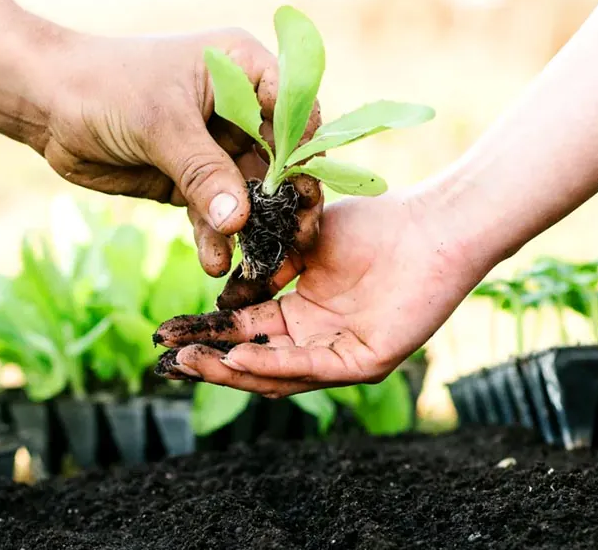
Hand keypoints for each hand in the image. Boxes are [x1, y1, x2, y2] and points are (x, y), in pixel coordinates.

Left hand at [41, 29, 321, 279]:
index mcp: (244, 69)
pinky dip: (216, 237)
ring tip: (258, 264)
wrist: (49, 105)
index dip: (302, 149)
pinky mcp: (193, 180)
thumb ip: (203, 171)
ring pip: (248, 192)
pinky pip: (215, 212)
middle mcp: (239, 108)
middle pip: (278, 158)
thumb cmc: (106, 87)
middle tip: (292, 239)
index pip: (293, 108)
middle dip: (283, 200)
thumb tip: (240, 220)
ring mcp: (217, 147)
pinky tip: (216, 262)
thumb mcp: (161, 124)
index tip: (300, 191)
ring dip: (252, 228)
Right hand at [154, 189, 493, 396]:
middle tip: (167, 360)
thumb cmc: (374, 226)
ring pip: (276, 372)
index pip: (243, 330)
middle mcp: (317, 338)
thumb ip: (266, 272)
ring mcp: (340, 353)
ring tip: (190, 362)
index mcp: (302, 313)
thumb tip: (225, 295)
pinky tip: (238, 356)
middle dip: (208, 360)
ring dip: (230, 369)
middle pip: (253, 358)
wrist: (430, 223)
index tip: (166, 332)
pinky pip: (311, 368)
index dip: (205, 333)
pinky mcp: (365, 362)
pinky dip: (272, 363)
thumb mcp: (303, 243)